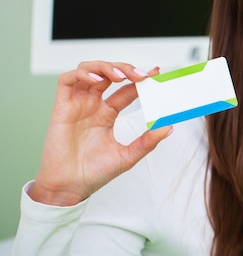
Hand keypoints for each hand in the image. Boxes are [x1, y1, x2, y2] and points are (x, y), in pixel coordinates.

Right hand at [29, 61, 172, 205]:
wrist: (69, 188)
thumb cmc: (94, 173)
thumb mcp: (127, 156)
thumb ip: (147, 141)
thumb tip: (168, 127)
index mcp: (107, 114)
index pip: (126, 89)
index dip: (140, 79)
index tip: (157, 73)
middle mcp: (92, 105)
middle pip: (108, 74)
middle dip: (125, 69)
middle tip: (142, 75)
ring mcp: (77, 105)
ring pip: (88, 70)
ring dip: (106, 67)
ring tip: (121, 76)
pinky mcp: (61, 108)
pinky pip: (67, 81)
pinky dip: (82, 74)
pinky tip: (97, 80)